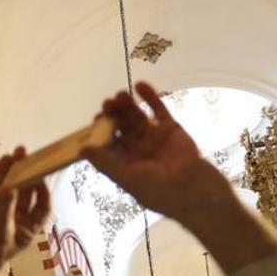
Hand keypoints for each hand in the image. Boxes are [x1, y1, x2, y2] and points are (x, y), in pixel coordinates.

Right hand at [0, 149, 50, 275]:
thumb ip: (3, 210)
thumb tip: (10, 187)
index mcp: (28, 228)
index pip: (43, 207)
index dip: (45, 192)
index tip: (43, 177)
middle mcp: (18, 217)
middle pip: (29, 192)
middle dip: (31, 175)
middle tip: (33, 157)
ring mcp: (3, 209)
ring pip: (13, 185)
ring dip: (17, 169)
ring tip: (20, 151)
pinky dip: (1, 173)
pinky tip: (6, 158)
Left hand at [83, 82, 229, 222]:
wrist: (194, 188)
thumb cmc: (158, 190)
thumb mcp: (128, 178)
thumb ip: (105, 163)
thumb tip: (82, 150)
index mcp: (126, 164)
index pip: (108, 144)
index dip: (101, 131)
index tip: (96, 118)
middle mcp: (138, 150)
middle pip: (121, 128)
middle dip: (114, 115)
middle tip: (108, 103)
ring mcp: (154, 138)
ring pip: (137, 117)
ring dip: (128, 105)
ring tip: (120, 94)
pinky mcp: (170, 128)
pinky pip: (158, 109)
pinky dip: (150, 97)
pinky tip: (139, 85)